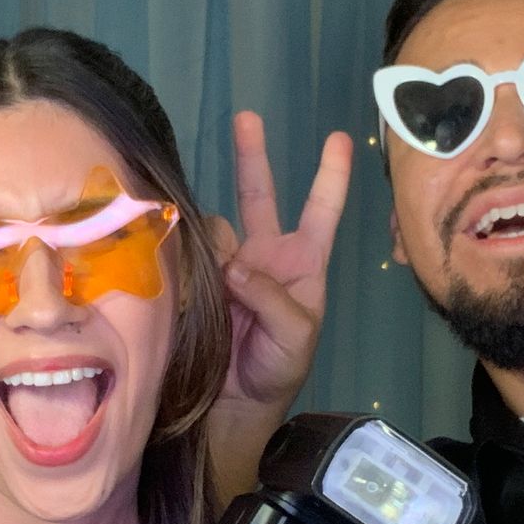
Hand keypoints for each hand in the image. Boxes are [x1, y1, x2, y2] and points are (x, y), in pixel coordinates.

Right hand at [207, 112, 352, 422]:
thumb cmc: (278, 370)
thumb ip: (272, 296)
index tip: (338, 138)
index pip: (320, 211)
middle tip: (245, 117)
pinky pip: (187, 254)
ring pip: (214, 228)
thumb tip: (234, 263)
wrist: (234, 406)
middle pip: (258, 195)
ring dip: (212, 243)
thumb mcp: (297, 334)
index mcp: (301, 264)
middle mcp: (264, 257)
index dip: (330, 176)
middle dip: (252, 156)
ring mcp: (227, 267)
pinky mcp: (196, 283)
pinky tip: (188, 278)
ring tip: (217, 286)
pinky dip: (185, 259)